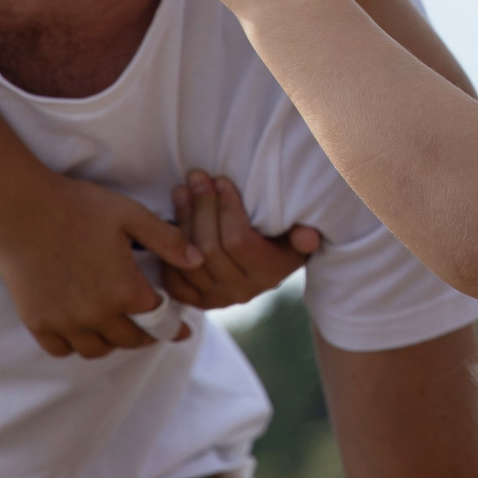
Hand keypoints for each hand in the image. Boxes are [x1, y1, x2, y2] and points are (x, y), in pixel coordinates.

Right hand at [0, 172, 201, 358]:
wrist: (21, 209)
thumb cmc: (78, 206)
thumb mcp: (130, 215)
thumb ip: (167, 239)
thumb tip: (199, 260)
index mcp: (124, 290)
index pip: (158, 320)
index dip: (173, 324)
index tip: (182, 328)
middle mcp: (96, 315)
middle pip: (130, 340)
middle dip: (146, 335)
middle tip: (151, 326)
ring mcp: (65, 322)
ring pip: (97, 350)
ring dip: (113, 342)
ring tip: (118, 328)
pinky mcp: (37, 322)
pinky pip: (62, 349)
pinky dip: (76, 344)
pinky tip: (82, 330)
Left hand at [158, 170, 322, 307]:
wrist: (263, 272)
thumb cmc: (281, 243)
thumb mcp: (297, 238)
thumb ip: (303, 238)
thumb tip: (307, 236)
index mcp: (267, 274)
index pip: (237, 241)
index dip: (226, 208)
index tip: (221, 180)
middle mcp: (240, 292)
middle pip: (209, 248)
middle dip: (201, 206)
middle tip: (196, 177)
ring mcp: (215, 299)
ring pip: (188, 259)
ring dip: (182, 220)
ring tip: (182, 190)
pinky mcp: (195, 301)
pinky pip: (173, 277)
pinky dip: (170, 248)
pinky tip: (171, 220)